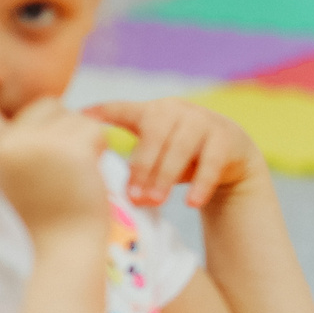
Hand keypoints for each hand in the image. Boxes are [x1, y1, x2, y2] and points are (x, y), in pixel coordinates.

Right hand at [0, 99, 106, 240]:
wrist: (64, 245)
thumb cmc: (45, 210)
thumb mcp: (17, 170)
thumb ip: (21, 142)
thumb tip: (48, 106)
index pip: (7, 111)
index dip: (36, 120)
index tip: (50, 148)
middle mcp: (9, 142)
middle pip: (48, 105)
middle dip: (65, 128)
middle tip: (64, 163)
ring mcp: (40, 144)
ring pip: (75, 117)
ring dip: (84, 140)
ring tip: (73, 172)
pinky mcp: (71, 150)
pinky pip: (94, 129)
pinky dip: (99, 146)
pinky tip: (88, 171)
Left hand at [83, 99, 262, 209]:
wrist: (231, 154)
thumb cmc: (180, 154)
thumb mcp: (155, 148)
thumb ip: (132, 157)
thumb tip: (99, 182)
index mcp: (153, 111)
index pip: (124, 109)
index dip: (103, 111)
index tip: (81, 118)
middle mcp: (177, 110)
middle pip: (155, 136)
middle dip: (142, 167)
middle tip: (132, 196)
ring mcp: (204, 122)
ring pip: (181, 149)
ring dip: (165, 177)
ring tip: (154, 202)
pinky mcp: (226, 138)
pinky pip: (211, 163)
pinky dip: (200, 184)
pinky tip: (191, 203)